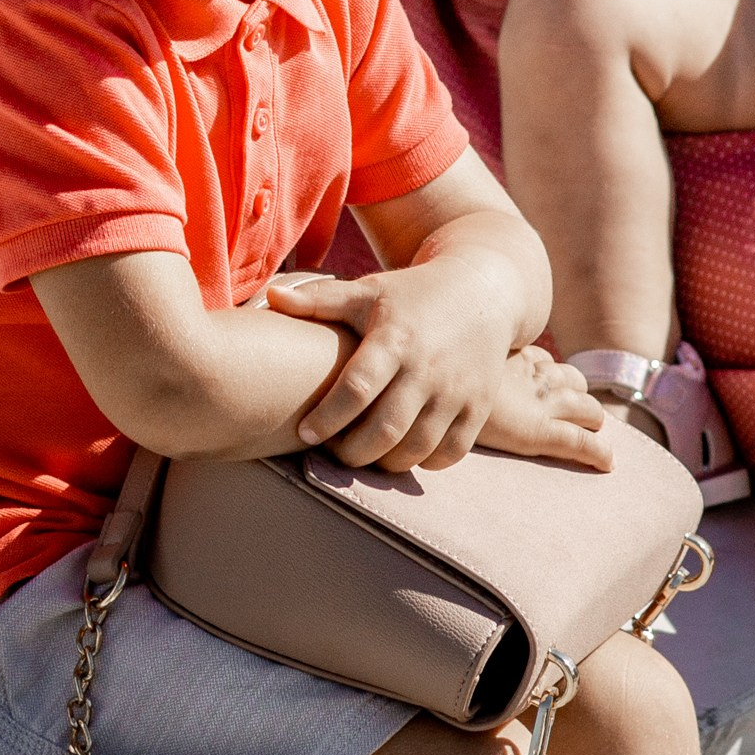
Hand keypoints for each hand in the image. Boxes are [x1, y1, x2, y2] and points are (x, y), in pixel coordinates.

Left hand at [266, 257, 588, 473]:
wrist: (483, 292)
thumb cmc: (411, 295)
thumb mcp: (367, 292)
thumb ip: (318, 300)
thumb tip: (271, 297)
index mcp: (395, 338)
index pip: (357, 389)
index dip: (328, 418)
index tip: (306, 432)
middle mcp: (429, 368)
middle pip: (385, 430)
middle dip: (351, 452)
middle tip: (333, 448)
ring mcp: (458, 392)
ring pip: (416, 449)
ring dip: (384, 462)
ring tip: (363, 452)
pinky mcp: (478, 408)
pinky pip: (449, 454)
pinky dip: (422, 462)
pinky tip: (401, 450)